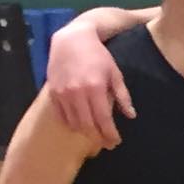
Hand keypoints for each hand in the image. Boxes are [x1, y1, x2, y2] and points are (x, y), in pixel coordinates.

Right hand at [46, 25, 132, 148]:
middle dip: (98, 137)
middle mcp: (77, 92)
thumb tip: (131, 115)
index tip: (116, 141)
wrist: (71, 40)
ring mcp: (62, 93)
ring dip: (85, 133)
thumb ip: (122, 96)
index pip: (103, 119)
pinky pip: (60, 115)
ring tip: (95, 136)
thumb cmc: (98, 56)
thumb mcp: (115, 73)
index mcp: (95, 88)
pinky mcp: (52, 92)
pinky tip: (79, 126)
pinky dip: (70, 124)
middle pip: (87, 125)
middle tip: (107, 144)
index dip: (110, 133)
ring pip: (73, 123)